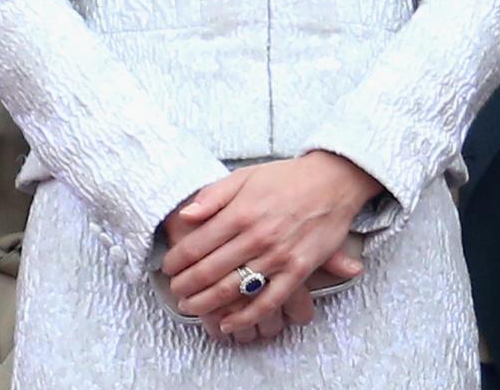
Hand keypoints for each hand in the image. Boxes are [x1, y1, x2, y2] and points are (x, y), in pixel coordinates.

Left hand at [165, 185, 301, 342]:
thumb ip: (214, 195)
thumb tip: (185, 215)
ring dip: (206, 303)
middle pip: (210, 270)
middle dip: (186, 285)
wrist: (332, 182)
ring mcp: (278, 256)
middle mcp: (257, 236)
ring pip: (233, 289)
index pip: (198, 244)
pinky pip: (267, 302)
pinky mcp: (298, 271)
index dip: (177, 260)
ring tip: (191, 307)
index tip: (167, 267)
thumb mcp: (245, 176)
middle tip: (175, 291)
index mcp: (241, 212)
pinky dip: (244, 317)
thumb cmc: (286, 178)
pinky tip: (227, 322)